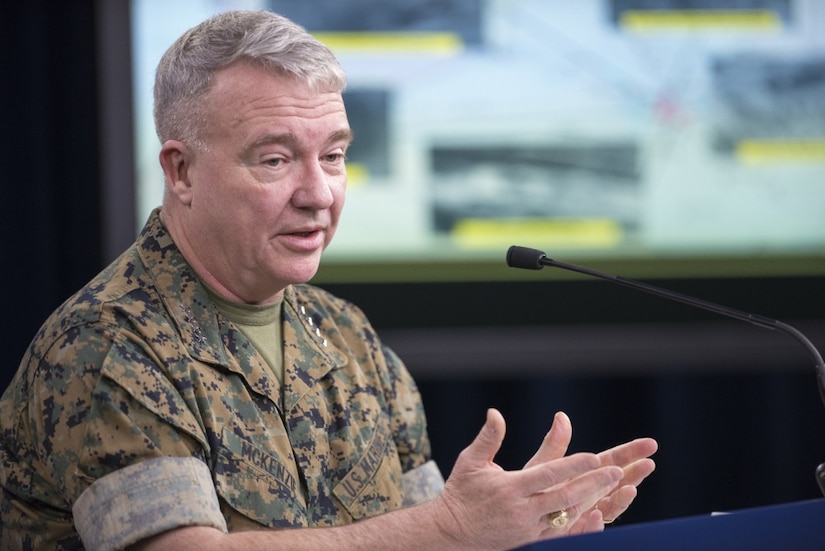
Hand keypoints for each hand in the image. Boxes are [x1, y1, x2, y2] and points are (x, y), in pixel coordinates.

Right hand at [430, 409, 624, 549]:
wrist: (450, 534)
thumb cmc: (460, 493)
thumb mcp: (470, 461)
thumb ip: (488, 438)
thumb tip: (495, 412)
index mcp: (510, 488)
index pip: (548, 475)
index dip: (572, 466)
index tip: (594, 456)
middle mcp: (522, 511)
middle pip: (565, 497)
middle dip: (594, 484)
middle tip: (618, 471)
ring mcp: (529, 529)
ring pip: (568, 516)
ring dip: (594, 500)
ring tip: (617, 487)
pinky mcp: (531, 542)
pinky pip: (563, 533)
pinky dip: (582, 523)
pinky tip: (599, 511)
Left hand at [525, 411, 657, 529]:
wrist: (514, 518)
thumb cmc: (530, 491)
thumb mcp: (542, 467)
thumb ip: (554, 446)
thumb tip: (561, 416)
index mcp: (585, 476)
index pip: (612, 462)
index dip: (631, 453)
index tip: (650, 444)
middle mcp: (590, 496)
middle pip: (617, 484)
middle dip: (634, 474)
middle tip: (649, 464)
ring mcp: (585, 516)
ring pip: (608, 509)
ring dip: (620, 500)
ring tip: (629, 489)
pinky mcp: (572, 534)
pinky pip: (584, 533)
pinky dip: (592, 526)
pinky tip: (595, 516)